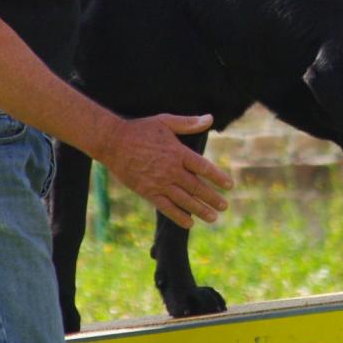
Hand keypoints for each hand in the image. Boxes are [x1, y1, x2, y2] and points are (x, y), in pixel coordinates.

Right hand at [100, 113, 233, 228]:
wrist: (113, 142)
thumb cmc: (141, 129)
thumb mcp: (166, 121)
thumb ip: (189, 123)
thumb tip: (210, 118)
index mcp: (178, 152)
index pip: (204, 167)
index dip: (218, 177)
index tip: (229, 186)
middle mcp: (171, 170)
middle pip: (196, 187)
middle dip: (212, 198)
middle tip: (225, 207)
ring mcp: (159, 183)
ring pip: (184, 200)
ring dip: (200, 210)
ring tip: (213, 218)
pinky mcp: (147, 192)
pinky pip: (166, 207)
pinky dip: (179, 216)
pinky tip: (189, 224)